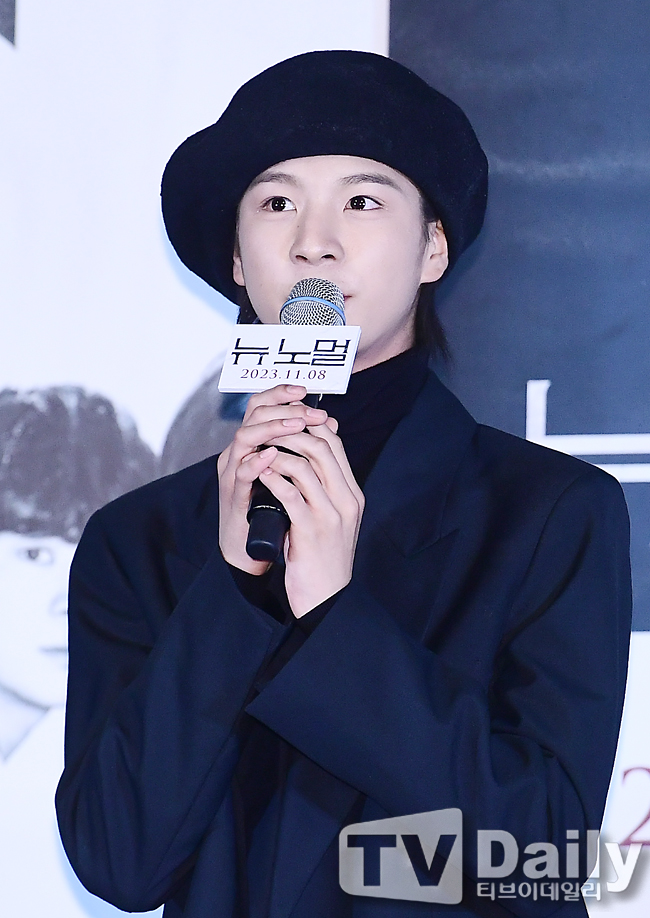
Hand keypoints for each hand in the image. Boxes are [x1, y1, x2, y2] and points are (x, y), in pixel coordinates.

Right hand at [217, 385, 333, 575]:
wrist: (252, 552)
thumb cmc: (272, 512)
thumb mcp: (291, 474)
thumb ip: (304, 447)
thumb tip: (329, 421)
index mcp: (252, 446)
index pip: (261, 406)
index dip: (280, 394)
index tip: (305, 391)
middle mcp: (239, 454)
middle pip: (252, 415)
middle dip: (283, 408)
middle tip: (310, 412)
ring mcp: (233, 474)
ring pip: (244, 437)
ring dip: (272, 429)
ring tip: (297, 426)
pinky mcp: (233, 496)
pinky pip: (240, 473)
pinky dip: (255, 462)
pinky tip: (272, 455)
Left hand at [257, 415, 364, 617]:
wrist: (327, 597)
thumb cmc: (324, 558)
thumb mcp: (332, 520)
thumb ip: (326, 491)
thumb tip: (308, 462)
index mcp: (352, 495)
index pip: (335, 445)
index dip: (309, 426)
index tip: (286, 423)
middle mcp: (346, 500)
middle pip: (322, 448)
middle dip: (292, 432)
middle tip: (269, 430)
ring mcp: (330, 515)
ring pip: (306, 466)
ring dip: (279, 452)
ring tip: (260, 449)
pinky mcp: (311, 530)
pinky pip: (290, 494)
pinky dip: (273, 478)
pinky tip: (260, 473)